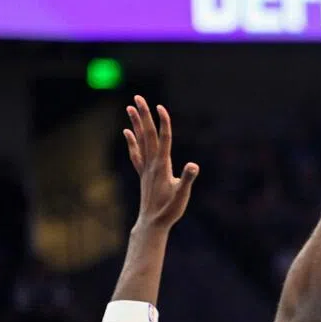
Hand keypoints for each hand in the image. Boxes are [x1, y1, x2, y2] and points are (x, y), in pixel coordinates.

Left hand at [124, 96, 198, 228]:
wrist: (152, 224)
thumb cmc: (169, 210)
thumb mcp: (182, 195)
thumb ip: (187, 179)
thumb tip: (193, 166)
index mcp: (162, 166)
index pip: (163, 139)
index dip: (163, 122)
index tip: (160, 107)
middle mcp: (152, 164)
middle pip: (148, 134)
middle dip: (144, 115)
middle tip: (139, 97)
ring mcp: (146, 168)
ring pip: (140, 141)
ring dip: (136, 123)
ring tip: (130, 107)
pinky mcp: (143, 174)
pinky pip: (136, 153)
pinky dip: (132, 141)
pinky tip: (128, 132)